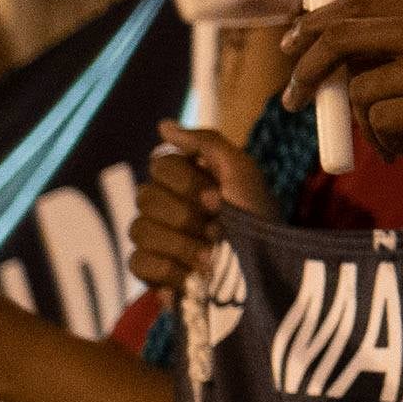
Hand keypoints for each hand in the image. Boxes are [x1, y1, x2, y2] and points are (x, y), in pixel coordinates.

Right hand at [132, 123, 272, 293]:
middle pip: (145, 196)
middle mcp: (168, 204)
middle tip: (217, 228)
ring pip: (139, 229)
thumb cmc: (258, 219)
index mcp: (188, 178)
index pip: (159, 164)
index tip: (218, 197)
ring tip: (211, 256)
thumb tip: (163, 126)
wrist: (265, 273)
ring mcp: (157, 238)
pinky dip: (168, 269)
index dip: (187, 183)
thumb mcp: (243, 173)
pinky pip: (137, 262)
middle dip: (186, 216)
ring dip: (182, 244)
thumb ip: (206, 143)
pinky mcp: (151, 272)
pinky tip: (192, 276)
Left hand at [280, 0, 402, 189]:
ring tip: (390, 145)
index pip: (361, 0)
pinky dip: (384, 143)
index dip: (316, 20)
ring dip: (361, 126)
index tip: (291, 46)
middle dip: (305, 68)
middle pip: (342, 33)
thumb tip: (339, 59)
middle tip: (292, 102)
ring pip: (359, 89)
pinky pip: (381, 121)